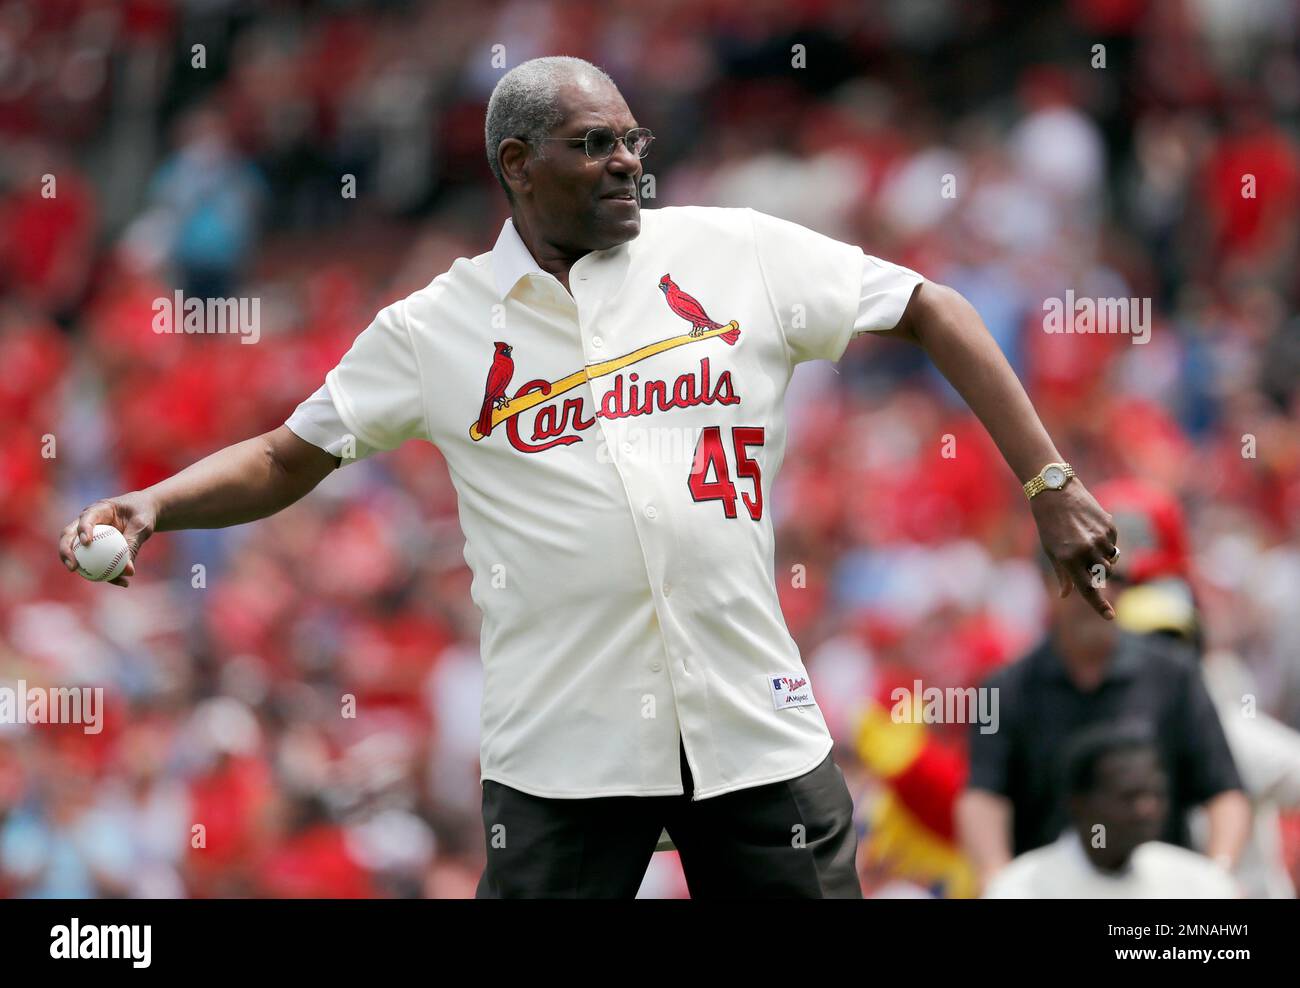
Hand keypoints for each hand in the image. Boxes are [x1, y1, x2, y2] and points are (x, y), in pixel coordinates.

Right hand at [58, 492, 158, 587]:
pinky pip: (95, 560)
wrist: (145, 512)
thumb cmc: (143, 513)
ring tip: (92, 578)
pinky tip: (121, 582)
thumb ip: (133, 544)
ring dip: (80, 565)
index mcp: (99, 509)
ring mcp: (88, 533)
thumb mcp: (141, 526)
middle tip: (73, 567)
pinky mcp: (95, 546)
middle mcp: (87, 520)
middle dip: (66, 551)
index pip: (86, 518)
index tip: (87, 543)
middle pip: (69, 535)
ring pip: (76, 550)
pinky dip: (105, 571)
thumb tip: (128, 571)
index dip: (83, 530)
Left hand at [1030, 480, 1119, 619]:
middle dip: (1098, 573)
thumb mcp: (1051, 551)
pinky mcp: (1109, 526)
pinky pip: (1113, 543)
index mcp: (1068, 559)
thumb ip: (1063, 574)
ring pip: (1111, 560)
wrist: (1055, 491)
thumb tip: (1066, 595)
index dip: (1099, 605)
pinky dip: (1106, 542)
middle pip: (1103, 575)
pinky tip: (1091, 529)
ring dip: (1103, 558)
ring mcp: (1100, 538)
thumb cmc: (1049, 524)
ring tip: (1087, 542)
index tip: (1110, 616)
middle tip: (1087, 562)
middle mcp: (1086, 550)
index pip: (1088, 589)